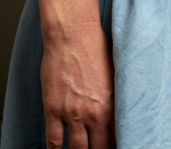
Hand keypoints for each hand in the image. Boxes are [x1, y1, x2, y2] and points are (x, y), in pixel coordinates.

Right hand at [39, 21, 114, 147]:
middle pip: (97, 148)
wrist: (73, 34)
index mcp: (112, 106)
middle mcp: (94, 114)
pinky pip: (54, 141)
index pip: (117, 140)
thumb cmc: (95, 48)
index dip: (113, 146)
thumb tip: (117, 117)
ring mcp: (72, 113)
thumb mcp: (115, 76)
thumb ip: (114, 100)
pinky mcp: (53, 109)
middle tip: (96, 148)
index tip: (110, 146)